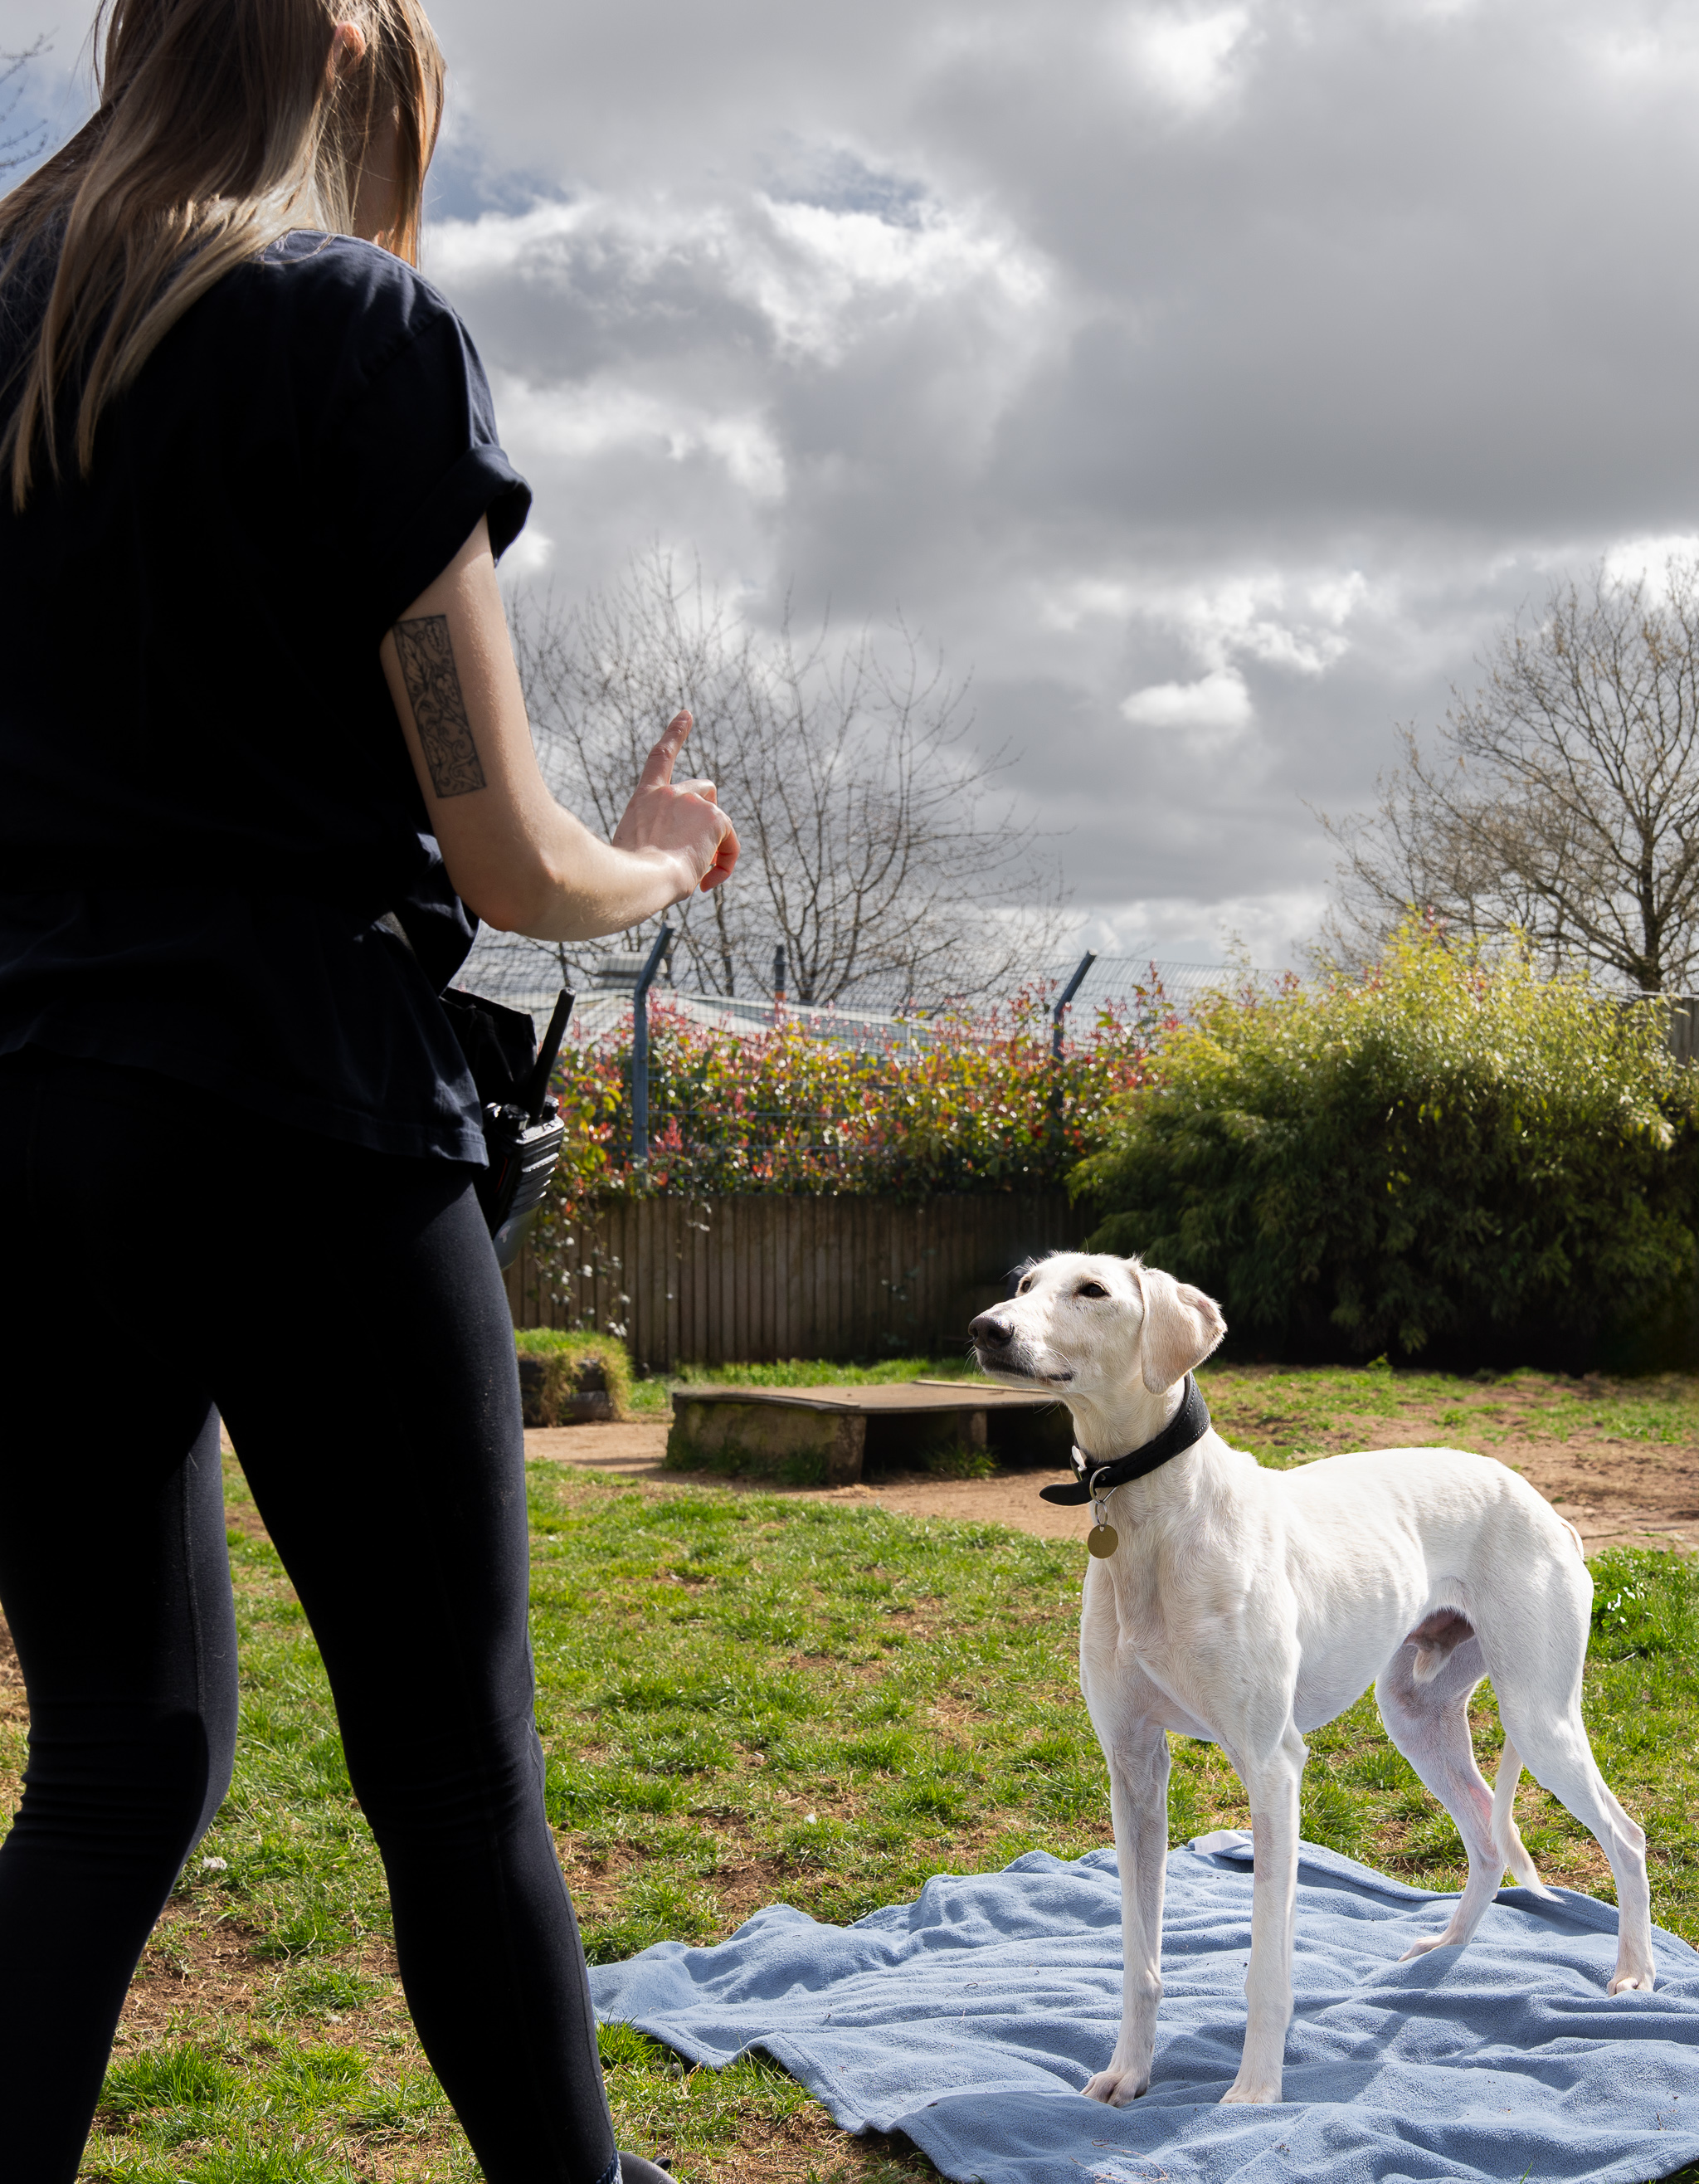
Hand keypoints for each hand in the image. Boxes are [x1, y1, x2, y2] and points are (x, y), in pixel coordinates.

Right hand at [612, 711, 739, 896]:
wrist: (637, 878)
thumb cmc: (630, 878)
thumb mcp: (633, 854)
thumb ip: (656, 845)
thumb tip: (683, 860)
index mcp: (644, 799)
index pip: (661, 758)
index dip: (674, 734)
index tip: (687, 714)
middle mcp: (669, 794)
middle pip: (704, 788)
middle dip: (707, 812)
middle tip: (697, 849)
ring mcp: (694, 803)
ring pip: (720, 820)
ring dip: (715, 845)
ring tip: (694, 874)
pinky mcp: (715, 818)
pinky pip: (730, 844)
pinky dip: (725, 864)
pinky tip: (707, 882)